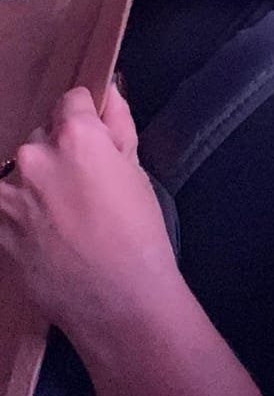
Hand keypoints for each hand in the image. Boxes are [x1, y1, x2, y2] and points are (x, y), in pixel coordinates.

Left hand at [0, 87, 181, 339]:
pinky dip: (21, 213)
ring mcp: (8, 195)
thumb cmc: (139, 236)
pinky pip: (6, 205)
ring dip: (35, 185)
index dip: (86, 119)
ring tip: (64, 219)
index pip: (71, 101)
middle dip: (59, 155)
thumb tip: (109, 93)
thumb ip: (118, 126)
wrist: (117, 302)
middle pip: (42, 137)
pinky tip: (49, 236)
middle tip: (85, 190)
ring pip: (19, 172)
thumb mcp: (136, 174)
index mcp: (75, 137)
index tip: (95, 142)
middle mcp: (34, 157)